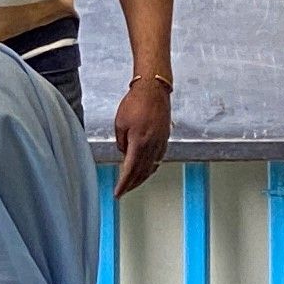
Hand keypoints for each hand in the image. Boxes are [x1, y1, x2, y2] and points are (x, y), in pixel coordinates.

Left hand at [112, 74, 173, 194]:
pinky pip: (158, 158)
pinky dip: (152, 166)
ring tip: (135, 183)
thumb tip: (124, 153)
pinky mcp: (165, 137)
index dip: (123, 184)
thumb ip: (121, 142)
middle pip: (142, 172)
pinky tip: (148, 168)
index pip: (130, 170)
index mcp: (139, 143)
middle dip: (132, 184)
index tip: (118, 193)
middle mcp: (152, 146)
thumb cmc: (136, 102)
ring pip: (152, 167)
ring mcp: (160, 142)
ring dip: (142, 177)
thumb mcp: (120, 124)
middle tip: (124, 191)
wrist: (153, 89)